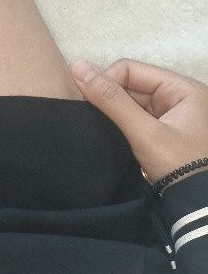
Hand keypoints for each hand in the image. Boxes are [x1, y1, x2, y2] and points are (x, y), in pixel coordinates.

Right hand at [71, 58, 207, 185]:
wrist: (197, 207)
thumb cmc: (178, 165)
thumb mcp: (143, 132)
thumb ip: (111, 100)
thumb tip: (77, 66)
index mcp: (184, 88)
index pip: (131, 69)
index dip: (106, 82)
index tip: (89, 104)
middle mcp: (181, 96)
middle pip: (132, 84)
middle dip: (111, 100)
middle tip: (95, 119)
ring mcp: (174, 115)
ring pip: (132, 102)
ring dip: (116, 113)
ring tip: (104, 128)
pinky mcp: (166, 131)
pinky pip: (138, 118)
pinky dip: (124, 124)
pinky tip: (113, 134)